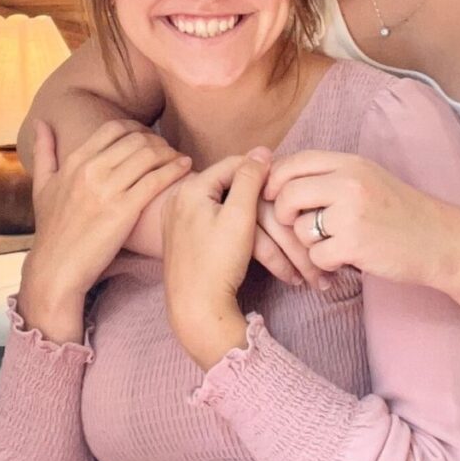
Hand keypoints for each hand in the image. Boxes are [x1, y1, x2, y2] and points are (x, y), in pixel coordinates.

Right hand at [19, 119, 190, 341]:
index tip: (148, 137)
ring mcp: (107, 190)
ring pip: (149, 155)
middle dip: (157, 140)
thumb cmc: (52, 231)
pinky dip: (175, 169)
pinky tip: (185, 167)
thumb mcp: (42, 187)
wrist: (56, 270)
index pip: (114, 128)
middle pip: (136, 138)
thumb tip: (40, 122)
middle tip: (168, 149)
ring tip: (179, 158)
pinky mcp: (124, 211)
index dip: (137, 128)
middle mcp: (90, 170)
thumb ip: (43, 151)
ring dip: (170, 152)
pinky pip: (156, 179)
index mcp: (75, 161)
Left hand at [162, 149, 270, 368]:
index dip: (260, 169)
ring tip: (270, 217)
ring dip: (247, 212)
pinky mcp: (182, 239)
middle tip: (279, 202)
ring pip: (221, 205)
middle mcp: (178, 199)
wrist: (196, 310)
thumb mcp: (240, 215)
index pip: (232, 164)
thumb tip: (262, 150)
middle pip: (226, 185)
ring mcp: (177, 220)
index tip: (282, 180)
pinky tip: (248, 235)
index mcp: (189, 188)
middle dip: (255, 195)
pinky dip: (232, 225)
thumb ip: (250, 179)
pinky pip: (211, 221)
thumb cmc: (217, 263)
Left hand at [265, 150, 453, 286]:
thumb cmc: (400, 212)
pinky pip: (316, 255)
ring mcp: (351, 214)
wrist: (441, 241)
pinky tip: (343, 260)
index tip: (272, 196)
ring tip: (333, 244)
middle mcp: (349, 183)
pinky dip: (325, 263)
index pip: (295, 162)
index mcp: (350, 163)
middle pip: (288, 193)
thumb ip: (330, 176)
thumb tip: (281, 177)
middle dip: (283, 214)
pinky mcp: (354, 244)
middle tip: (295, 225)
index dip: (275, 180)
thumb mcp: (368, 178)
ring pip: (300, 229)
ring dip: (309, 243)